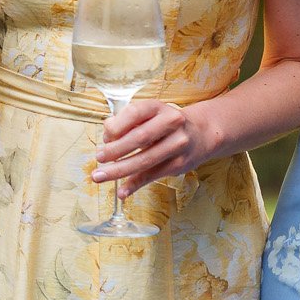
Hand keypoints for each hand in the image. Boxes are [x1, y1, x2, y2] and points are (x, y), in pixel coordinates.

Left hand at [92, 97, 211, 195]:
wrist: (200, 134)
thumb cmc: (164, 124)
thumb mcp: (148, 115)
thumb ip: (127, 123)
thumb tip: (107, 136)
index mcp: (158, 107)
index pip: (134, 113)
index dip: (116, 126)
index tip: (104, 137)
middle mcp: (171, 123)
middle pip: (139, 138)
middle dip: (115, 150)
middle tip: (98, 158)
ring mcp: (178, 144)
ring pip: (145, 160)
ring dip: (119, 170)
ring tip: (100, 175)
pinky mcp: (180, 163)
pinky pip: (153, 175)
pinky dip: (135, 184)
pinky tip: (122, 191)